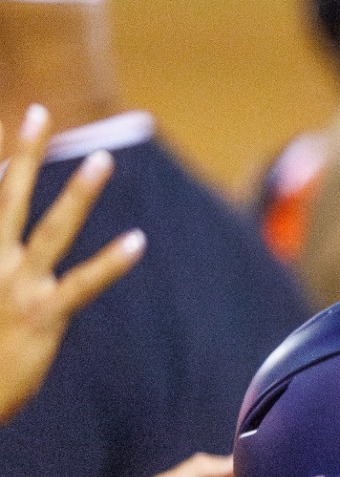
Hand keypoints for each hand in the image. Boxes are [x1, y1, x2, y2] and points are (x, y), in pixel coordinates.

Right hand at [0, 104, 145, 423]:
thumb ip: (3, 275)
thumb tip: (14, 254)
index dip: (1, 164)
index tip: (10, 127)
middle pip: (7, 194)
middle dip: (25, 150)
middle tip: (38, 111)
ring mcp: (18, 285)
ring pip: (52, 228)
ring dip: (78, 192)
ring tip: (103, 159)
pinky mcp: (45, 314)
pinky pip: (84, 282)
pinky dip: (112, 261)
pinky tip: (137, 240)